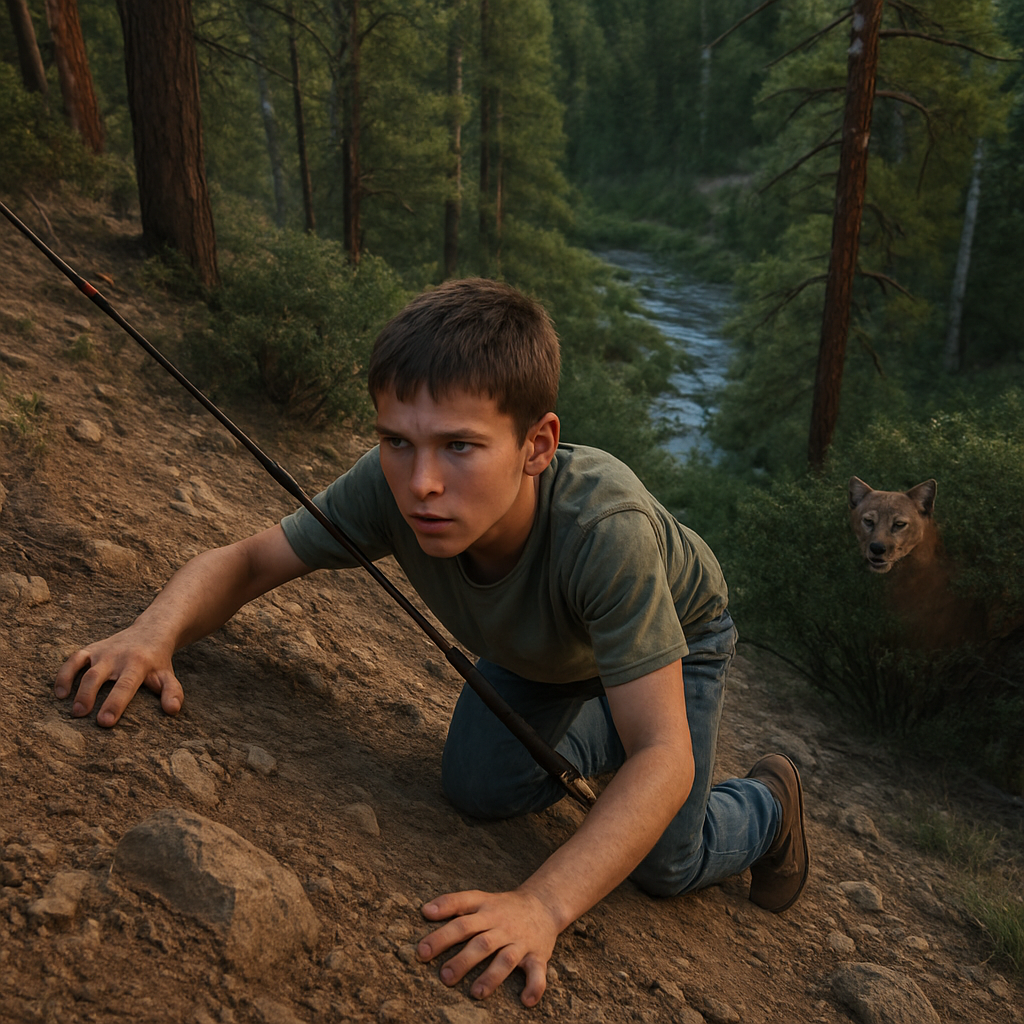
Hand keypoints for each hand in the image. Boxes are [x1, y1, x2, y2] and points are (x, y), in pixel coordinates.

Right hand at [55, 626, 183, 727]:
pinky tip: (60, 693)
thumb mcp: (168, 675)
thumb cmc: (158, 661)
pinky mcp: (92, 649)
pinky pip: (73, 659)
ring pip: (84, 668)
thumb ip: (172, 692)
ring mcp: (103, 652)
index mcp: (138, 664)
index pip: (125, 685)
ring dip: (75, 688)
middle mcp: (118, 657)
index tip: (105, 722)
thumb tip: (173, 710)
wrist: (151, 631)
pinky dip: (64, 674)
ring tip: (73, 711)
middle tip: (81, 716)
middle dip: (88, 696)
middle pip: (98, 676)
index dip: (115, 703)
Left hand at [417, 888, 560, 1005]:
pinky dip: (534, 986)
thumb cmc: (503, 907)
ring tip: (474, 993)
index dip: (443, 921)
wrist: (544, 904)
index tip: (424, 932)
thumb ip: (454, 903)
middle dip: (462, 959)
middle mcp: (502, 924)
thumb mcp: (481, 898)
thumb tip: (425, 911)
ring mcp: (520, 940)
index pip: (462, 913)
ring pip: (505, 959)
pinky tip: (526, 1000)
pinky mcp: (537, 955)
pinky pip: (537, 972)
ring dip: (491, 977)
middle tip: (444, 976)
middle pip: (481, 941)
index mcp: (486, 909)